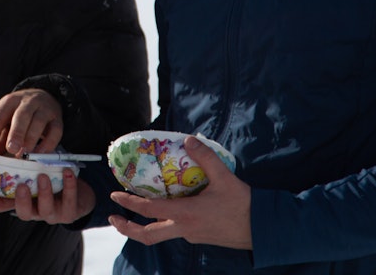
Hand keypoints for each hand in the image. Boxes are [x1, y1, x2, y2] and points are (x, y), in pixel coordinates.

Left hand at [0, 88, 62, 155]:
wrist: (46, 96)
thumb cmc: (20, 113)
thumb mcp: (7, 118)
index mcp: (9, 102)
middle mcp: (27, 102)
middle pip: (21, 116)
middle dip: (16, 133)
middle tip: (11, 149)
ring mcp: (44, 109)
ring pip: (38, 121)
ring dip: (31, 139)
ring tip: (24, 154)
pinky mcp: (58, 119)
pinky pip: (55, 131)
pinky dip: (48, 144)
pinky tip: (40, 154)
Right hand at [0, 168, 95, 224]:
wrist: (78, 189)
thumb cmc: (50, 175)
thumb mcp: (32, 169)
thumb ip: (18, 163)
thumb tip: (2, 141)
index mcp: (22, 201)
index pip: (2, 205)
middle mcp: (34, 210)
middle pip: (23, 213)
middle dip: (21, 201)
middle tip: (21, 185)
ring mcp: (51, 214)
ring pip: (46, 210)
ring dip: (44, 193)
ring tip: (44, 176)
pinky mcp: (69, 213)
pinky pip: (69, 203)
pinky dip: (69, 187)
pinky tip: (67, 172)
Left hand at [108, 135, 251, 249]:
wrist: (263, 229)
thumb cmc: (243, 205)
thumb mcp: (224, 178)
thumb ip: (205, 157)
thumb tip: (189, 139)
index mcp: (186, 215)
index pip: (149, 211)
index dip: (129, 204)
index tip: (114, 196)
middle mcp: (184, 228)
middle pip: (147, 236)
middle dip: (127, 228)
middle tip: (113, 216)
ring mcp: (191, 235)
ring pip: (160, 234)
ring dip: (143, 226)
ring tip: (133, 212)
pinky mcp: (199, 236)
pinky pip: (174, 230)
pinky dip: (162, 221)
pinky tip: (165, 207)